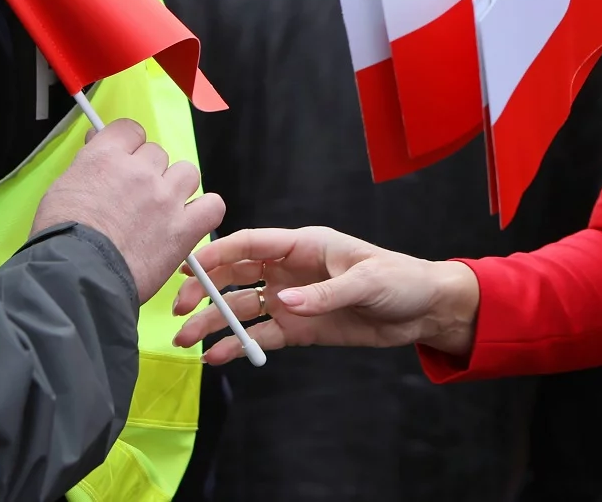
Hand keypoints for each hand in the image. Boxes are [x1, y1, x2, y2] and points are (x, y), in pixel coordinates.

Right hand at [30, 119, 224, 302]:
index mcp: (105, 158)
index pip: (130, 130)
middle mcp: (139, 171)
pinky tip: (188, 222)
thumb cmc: (60, 241)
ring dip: (176, 188)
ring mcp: (164, 198)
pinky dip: (204, 212)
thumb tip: (96, 142)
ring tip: (160, 211)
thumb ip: (87, 165)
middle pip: (157, 154)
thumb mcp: (60, 189)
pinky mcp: (183, 228)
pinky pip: (212, 205)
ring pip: (186, 173)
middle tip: (134, 199)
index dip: (129, 147)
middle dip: (148, 173)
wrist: (74, 277)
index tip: (126, 160)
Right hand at [171, 227, 478, 366]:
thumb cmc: (400, 280)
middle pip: (236, 276)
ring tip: (185, 341)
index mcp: (304, 246)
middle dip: (204, 292)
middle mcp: (291, 271)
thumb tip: (283, 303)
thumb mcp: (366, 282)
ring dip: (213, 323)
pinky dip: (238, 346)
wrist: (423, 311)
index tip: (186, 271)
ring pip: (242, 309)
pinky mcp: (300, 328)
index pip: (250, 244)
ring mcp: (293, 300)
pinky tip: (217, 357)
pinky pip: (261, 336)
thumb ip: (324, 295)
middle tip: (178, 312)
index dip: (216, 255)